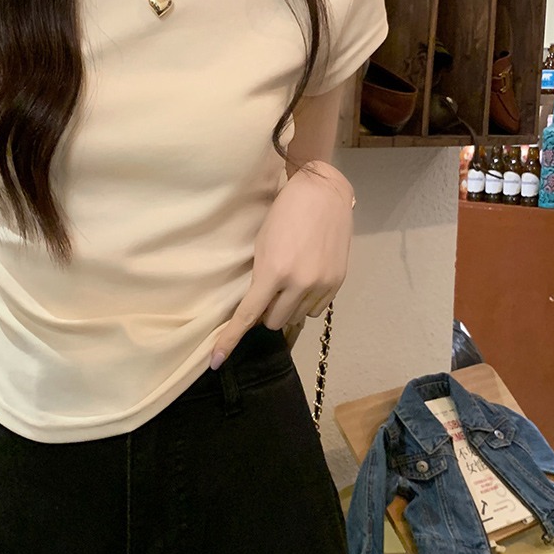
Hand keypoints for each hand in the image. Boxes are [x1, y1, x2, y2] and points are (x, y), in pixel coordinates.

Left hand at [209, 160, 353, 369]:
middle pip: (274, 321)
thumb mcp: (263, 245)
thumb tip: (257, 308)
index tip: (216, 361)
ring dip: (288, 307)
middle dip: (267, 311)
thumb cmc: (284, 213)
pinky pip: (316, 309)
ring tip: (291, 279)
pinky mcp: (338, 282)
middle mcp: (299, 284)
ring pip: (297, 317)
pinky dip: (307, 301)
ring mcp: (321, 285)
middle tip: (268, 290)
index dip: (229, 340)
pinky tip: (307, 278)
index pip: (248, 315)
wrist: (322, 192)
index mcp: (274, 272)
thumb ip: (260, 278)